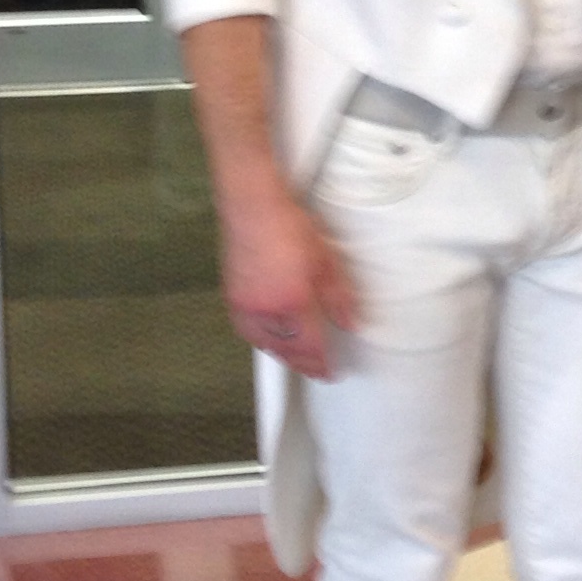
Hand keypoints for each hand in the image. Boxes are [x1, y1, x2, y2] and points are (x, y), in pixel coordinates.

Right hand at [221, 188, 356, 378]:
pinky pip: (247, 330)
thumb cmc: (291, 228)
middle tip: (316, 372)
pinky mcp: (231, 296)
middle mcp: (265, 311)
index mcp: (292, 303)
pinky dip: (261, 340)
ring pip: (264, 342)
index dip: (320, 363)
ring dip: (281, 354)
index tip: (330, 374)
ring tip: (296, 359)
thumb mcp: (325, 261)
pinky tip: (269, 338)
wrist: (252, 207)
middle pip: (285, 349)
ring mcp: (244, 305)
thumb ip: (338, 297)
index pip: (309, 346)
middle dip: (301, 364)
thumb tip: (350, 324)